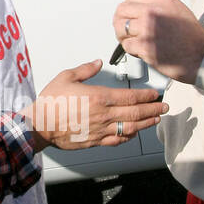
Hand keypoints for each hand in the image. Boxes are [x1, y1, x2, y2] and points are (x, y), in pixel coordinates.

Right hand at [23, 60, 166, 151]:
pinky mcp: (95, 141)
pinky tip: (135, 133)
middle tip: (164, 107)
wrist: (39, 125)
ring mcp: (101, 129)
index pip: (131, 96)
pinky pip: (117, 140)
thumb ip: (85, 69)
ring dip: (146, 123)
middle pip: (136, 112)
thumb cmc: (50, 102)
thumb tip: (98, 62)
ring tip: (156, 119)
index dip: (146, 96)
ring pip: (130, 127)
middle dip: (153, 109)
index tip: (155, 94)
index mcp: (99, 97)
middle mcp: (103, 114)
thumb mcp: (66, 77)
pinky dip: (129, 136)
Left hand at [113, 0, 203, 82]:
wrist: (200, 55)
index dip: (129, 7)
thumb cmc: (190, 33)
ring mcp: (147, 30)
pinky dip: (131, 49)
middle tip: (128, 28)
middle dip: (121, 20)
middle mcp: (152, 12)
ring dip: (123, 35)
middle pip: (121, 11)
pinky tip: (141, 49)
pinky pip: (126, 45)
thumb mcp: (175, 6)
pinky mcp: (145, 47)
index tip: (132, 15)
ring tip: (132, 39)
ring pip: (120, 28)